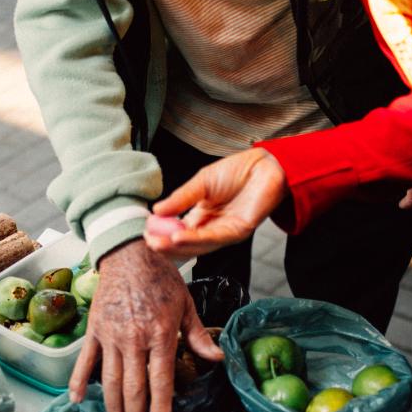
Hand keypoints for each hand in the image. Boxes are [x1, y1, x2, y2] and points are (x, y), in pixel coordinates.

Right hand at [69, 239, 222, 411]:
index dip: (160, 408)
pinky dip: (78, 382)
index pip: (160, 381)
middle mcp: (134, 338)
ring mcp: (110, 336)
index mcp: (160, 333)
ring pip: (110, 381)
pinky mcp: (94, 330)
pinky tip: (77, 401)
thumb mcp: (186, 304)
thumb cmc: (161, 279)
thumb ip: (198, 336)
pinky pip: (84, 361)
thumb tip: (217, 359)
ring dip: (114, 407)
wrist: (129, 253)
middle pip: (134, 388)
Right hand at [145, 148, 287, 258]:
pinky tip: (177, 237)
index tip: (146, 233)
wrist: (265, 165)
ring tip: (158, 243)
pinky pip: (213, 239)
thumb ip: (181, 198)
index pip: (178, 232)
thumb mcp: (201, 182)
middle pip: (187, 244)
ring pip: (198, 245)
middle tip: (149, 243)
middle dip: (166, 246)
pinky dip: (194, 239)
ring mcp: (225, 232)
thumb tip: (156, 211)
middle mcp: (212, 228)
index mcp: (201, 216)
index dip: (163, 234)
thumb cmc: (237, 171)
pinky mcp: (238, 232)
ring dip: (177, 246)